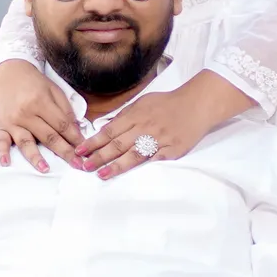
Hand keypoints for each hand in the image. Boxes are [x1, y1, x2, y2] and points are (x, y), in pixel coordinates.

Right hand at [0, 60, 83, 172]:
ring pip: (25, 142)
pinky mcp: (0, 125)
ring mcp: (12, 121)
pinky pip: (0, 141)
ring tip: (46, 169)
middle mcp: (25, 113)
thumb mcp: (53, 90)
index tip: (85, 149)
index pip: (62, 125)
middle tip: (78, 165)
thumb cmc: (34, 82)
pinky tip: (6, 162)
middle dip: (64, 152)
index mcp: (41, 102)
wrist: (8, 72)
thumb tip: (76, 131)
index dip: (75, 138)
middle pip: (48, 136)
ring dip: (35, 157)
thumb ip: (65, 109)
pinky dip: (2, 152)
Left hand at [75, 73, 254, 177]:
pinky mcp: (172, 150)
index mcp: (136, 114)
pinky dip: (141, 167)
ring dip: (116, 166)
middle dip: (99, 156)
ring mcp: (159, 140)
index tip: (80, 151)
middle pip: (118, 144)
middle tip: (85, 166)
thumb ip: (125, 116)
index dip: (94, 142)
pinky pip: (154, 160)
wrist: (197, 104)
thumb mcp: (143, 102)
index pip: (110, 131)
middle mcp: (145, 127)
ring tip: (102, 174)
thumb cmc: (167, 103)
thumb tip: (105, 129)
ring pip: (134, 155)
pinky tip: (129, 174)